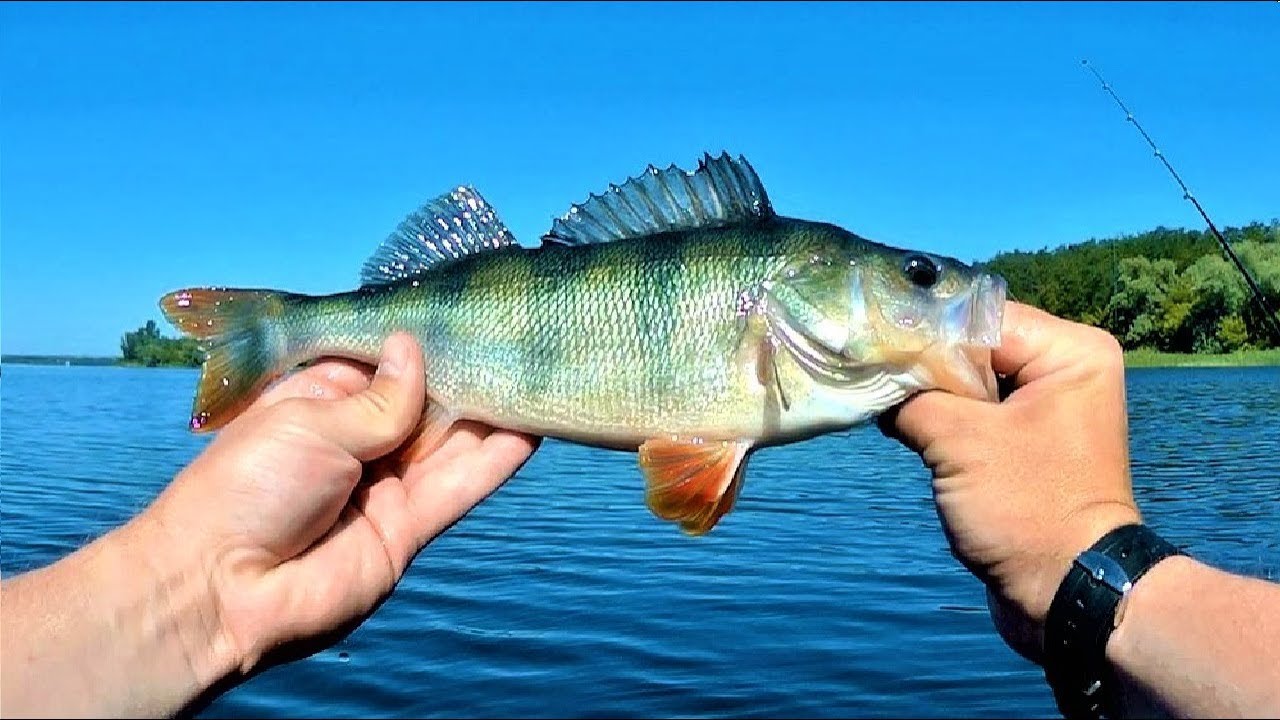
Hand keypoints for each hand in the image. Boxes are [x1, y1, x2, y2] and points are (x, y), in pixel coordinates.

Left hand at [144, 333, 539, 679]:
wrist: (218, 590)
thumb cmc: (245, 488)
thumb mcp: (312, 423)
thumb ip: (381, 399)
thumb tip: (417, 348)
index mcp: (322, 404)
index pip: (387, 366)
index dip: (425, 344)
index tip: (468, 313)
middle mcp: (359, 443)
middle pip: (427, 404)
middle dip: (467, 376)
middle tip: (518, 339)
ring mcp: (386, 487)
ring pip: (451, 443)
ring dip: (491, 414)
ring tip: (537, 374)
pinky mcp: (408, 529)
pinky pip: (460, 487)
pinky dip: (495, 459)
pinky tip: (532, 428)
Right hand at [880, 302, 1141, 661]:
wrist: (1067, 594)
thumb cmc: (1027, 509)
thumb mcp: (958, 441)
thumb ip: (911, 396)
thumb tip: (874, 377)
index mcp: (1070, 352)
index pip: (979, 315)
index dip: (922, 328)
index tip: (871, 341)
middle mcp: (1066, 370)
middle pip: (974, 344)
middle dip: (923, 363)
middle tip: (870, 371)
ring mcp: (1048, 407)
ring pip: (970, 380)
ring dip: (928, 394)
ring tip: (883, 401)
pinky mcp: (1029, 442)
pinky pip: (977, 413)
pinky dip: (942, 419)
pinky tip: (904, 425)